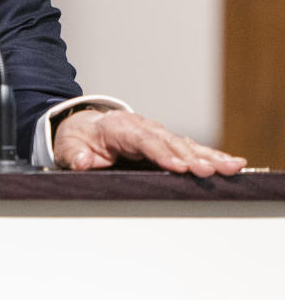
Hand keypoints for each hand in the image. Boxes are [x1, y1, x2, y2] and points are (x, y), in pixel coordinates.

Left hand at [53, 108, 246, 175]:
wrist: (85, 128)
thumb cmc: (78, 139)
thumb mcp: (68, 147)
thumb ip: (74, 155)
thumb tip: (84, 160)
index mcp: (120, 128)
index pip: (143, 141)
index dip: (161, 153)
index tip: (178, 166)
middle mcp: (144, 128)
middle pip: (171, 142)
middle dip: (191, 157)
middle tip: (209, 172)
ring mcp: (157, 134)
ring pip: (187, 145)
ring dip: (210, 156)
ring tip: (232, 167)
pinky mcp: (167, 144)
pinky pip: (191, 150)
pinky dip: (212, 156)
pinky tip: (232, 164)